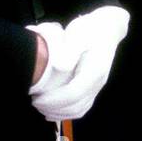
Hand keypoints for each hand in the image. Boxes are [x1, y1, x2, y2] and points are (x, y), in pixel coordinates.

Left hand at [27, 6, 129, 121]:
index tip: (36, 98)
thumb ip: (69, 50)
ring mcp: (97, 87)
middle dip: (53, 109)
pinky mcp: (93, 88)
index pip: (74, 93)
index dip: (54, 100)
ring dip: (58, 113)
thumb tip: (59, 66)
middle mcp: (98, 82)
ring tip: (41, 106)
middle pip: (76, 106)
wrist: (107, 27)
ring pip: (79, 110)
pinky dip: (66, 112)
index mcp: (94, 70)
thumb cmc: (90, 29)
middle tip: (34, 102)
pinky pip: (81, 107)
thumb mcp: (79, 33)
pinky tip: (52, 109)